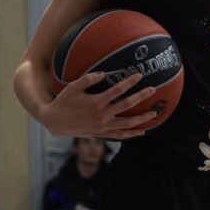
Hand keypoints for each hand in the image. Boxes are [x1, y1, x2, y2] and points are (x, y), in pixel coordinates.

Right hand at [40, 71, 159, 138]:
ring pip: (127, 123)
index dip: (130, 82)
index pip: (118, 90)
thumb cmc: (64, 101)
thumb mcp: (73, 86)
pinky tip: (142, 131)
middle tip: (154, 90)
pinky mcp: (102, 134)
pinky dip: (132, 134)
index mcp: (97, 102)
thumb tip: (105, 73)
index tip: (140, 75)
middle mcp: (102, 115)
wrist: (55, 122)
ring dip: (142, 118)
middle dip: (142, 97)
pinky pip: (120, 135)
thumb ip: (89, 79)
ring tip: (154, 113)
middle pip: (127, 105)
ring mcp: (103, 126)